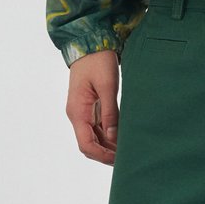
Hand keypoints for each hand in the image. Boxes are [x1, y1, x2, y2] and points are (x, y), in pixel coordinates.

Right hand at [65, 50, 119, 164]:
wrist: (89, 44)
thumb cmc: (98, 61)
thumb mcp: (107, 86)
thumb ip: (110, 113)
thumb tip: (113, 138)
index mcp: (78, 111)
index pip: (86, 145)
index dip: (102, 156)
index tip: (120, 159)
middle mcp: (77, 115)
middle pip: (89, 146)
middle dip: (106, 155)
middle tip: (127, 158)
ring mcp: (82, 113)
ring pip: (93, 139)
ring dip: (108, 147)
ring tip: (127, 150)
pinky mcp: (88, 109)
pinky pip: (96, 130)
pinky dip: (108, 137)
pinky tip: (121, 139)